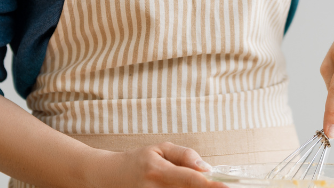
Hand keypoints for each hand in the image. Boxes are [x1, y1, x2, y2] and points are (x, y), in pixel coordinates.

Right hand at [85, 143, 226, 187]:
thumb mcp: (159, 149)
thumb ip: (184, 155)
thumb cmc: (137, 161)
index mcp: (157, 170)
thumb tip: (206, 168)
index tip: (226, 187)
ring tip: (190, 184)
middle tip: (217, 186)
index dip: (210, 185)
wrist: (108, 176)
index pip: (189, 179)